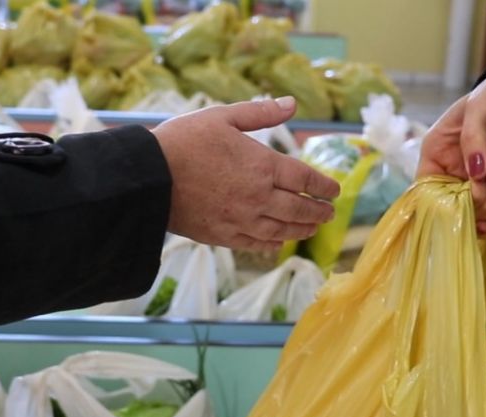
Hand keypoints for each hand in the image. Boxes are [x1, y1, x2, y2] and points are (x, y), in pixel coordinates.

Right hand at [152, 97, 339, 250]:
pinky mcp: (225, 236)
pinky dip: (274, 243)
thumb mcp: (223, 117)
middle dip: (319, 211)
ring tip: (312, 229)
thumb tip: (292, 104)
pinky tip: (279, 242)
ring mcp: (243, 220)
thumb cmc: (184, 142)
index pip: (306, 179)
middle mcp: (260, 197)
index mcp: (263, 166)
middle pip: (300, 209)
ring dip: (302, 230)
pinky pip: (258, 244)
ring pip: (283, 230)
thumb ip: (260, 113)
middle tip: (330, 213)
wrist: (151, 178)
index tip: (335, 190)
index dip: (324, 186)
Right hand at [417, 66, 485, 234]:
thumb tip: (475, 173)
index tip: (447, 208)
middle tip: (475, 206)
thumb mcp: (480, 107)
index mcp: (436, 149)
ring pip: (468, 205)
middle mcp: (451, 166)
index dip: (432, 199)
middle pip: (446, 200)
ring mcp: (475, 175)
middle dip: (458, 209)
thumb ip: (473, 139)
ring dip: (476, 213)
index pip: (425, 183)